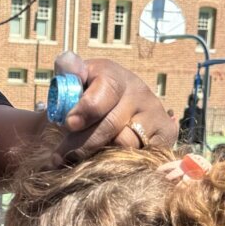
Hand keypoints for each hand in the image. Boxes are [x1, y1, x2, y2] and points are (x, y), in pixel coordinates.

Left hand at [53, 53, 177, 163]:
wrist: (116, 105)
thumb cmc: (87, 95)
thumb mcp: (75, 80)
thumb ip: (67, 71)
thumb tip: (68, 61)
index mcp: (113, 76)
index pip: (106, 92)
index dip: (87, 109)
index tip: (70, 123)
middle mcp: (138, 91)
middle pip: (112, 126)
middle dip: (82, 144)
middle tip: (59, 158)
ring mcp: (155, 112)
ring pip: (127, 144)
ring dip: (100, 156)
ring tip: (79, 162)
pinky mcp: (166, 133)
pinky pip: (145, 155)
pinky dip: (125, 163)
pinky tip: (106, 164)